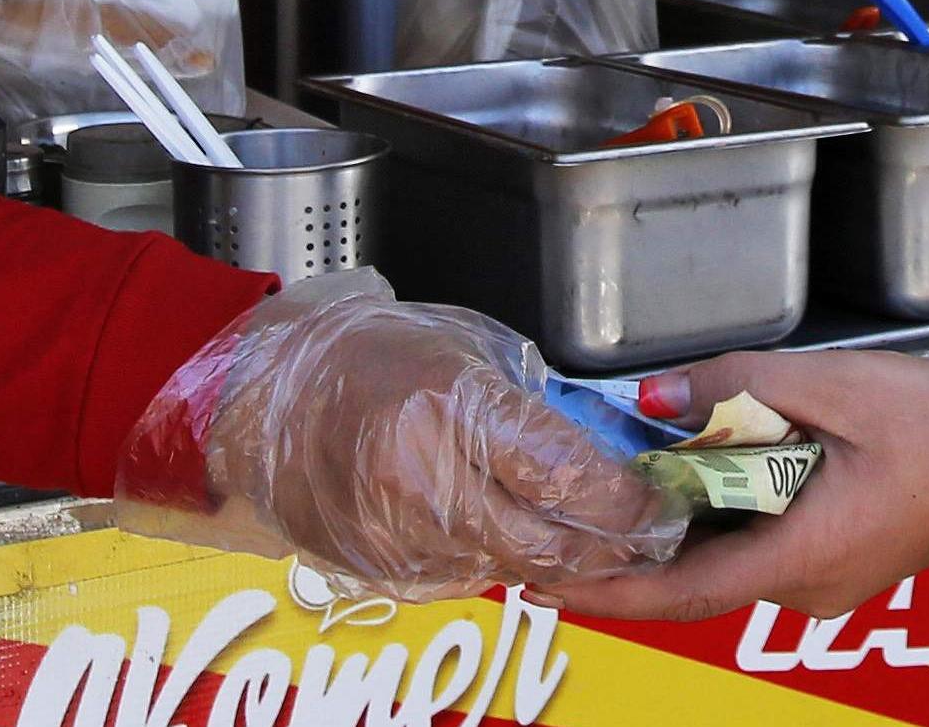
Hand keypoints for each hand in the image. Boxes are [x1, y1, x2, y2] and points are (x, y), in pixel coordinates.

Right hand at [116, 273, 684, 600]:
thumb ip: (531, 406)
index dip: (629, 501)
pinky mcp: (382, 570)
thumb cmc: (371, 356)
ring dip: (562, 560)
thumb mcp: (464, 351)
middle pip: (551, 545)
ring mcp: (399, 533)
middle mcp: (424, 479)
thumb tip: (606, 454)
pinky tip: (506, 531)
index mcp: (451, 407)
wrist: (269, 396)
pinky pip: (467, 578)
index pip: (568, 478)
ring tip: (587, 534)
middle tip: (646, 535)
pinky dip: (499, 561)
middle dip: (612, 547)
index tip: (659, 501)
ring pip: (515, 570)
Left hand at [555, 349, 928, 623]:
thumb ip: (734, 388)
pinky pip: (753, 543)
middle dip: (625, 543)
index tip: (543, 584)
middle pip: (691, 572)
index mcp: (801, 555)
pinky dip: (714, 511)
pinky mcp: (828, 562)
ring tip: (607, 475)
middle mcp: (803, 587)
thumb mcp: (832, 385)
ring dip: (672, 520)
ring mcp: (818, 582)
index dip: (606, 594)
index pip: (681, 594)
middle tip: (555, 507)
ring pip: (721, 555)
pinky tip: (684, 467)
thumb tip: (652, 398)